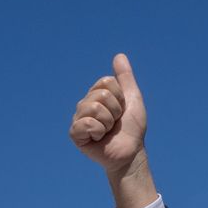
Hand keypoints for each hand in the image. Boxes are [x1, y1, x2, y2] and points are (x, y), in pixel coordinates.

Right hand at [68, 54, 146, 175]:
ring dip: (108, 122)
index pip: (106, 83)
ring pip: (94, 108)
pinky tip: (99, 138)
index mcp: (97, 94)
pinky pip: (86, 123)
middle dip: (115, 111)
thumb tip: (119, 55)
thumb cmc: (132, 127)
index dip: (120, 98)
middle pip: (100, 95)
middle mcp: (86, 104)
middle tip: (116, 123)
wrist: (131, 151)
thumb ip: (125, 77)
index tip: (122, 110)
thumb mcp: (132, 98)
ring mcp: (79, 118)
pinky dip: (98, 131)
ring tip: (108, 131)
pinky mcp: (75, 133)